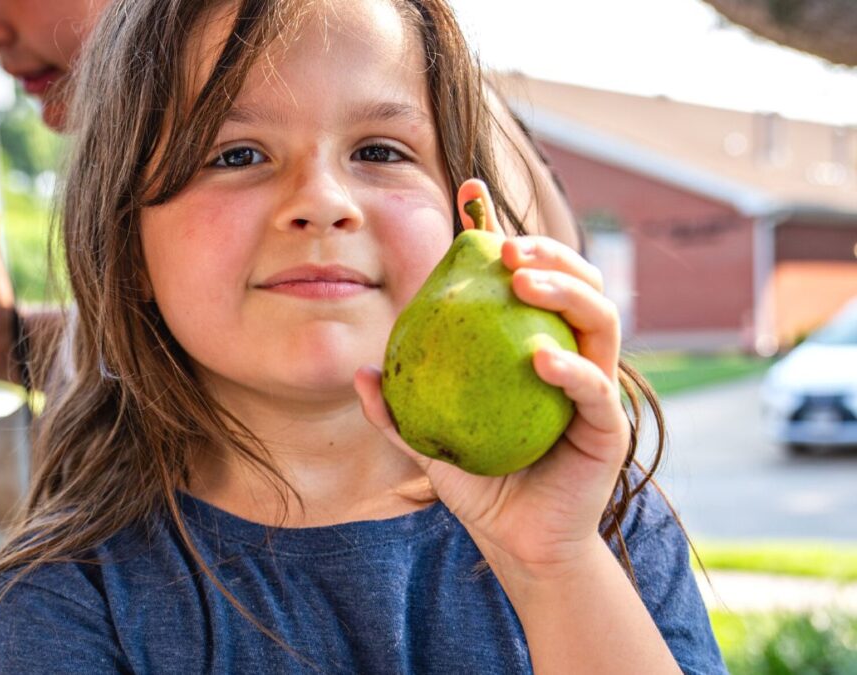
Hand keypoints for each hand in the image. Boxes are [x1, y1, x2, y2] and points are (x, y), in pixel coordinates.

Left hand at [355, 179, 629, 577]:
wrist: (516, 542)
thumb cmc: (478, 485)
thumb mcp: (426, 442)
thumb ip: (398, 409)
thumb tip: (361, 371)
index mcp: (528, 345)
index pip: (520, 277)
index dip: (497, 229)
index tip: (468, 192)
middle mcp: (567, 354)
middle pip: (574, 281)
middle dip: (546, 250)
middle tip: (505, 245)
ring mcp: (593, 385)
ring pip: (599, 318)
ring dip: (566, 289)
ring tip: (524, 279)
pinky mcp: (607, 425)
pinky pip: (596, 388)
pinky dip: (571, 370)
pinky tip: (539, 359)